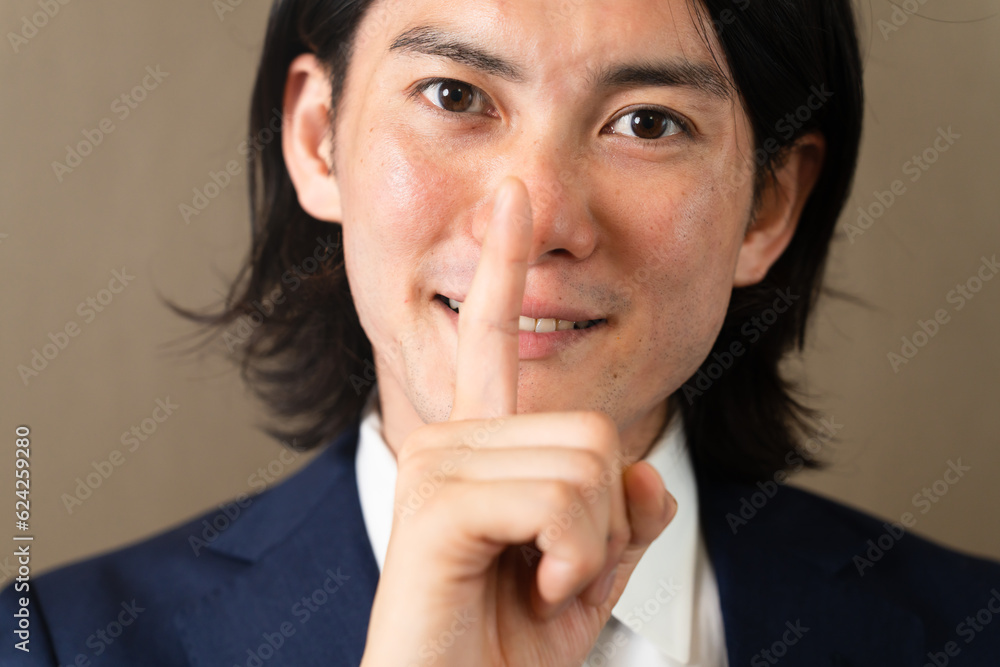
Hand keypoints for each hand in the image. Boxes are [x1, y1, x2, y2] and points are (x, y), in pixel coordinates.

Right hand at [361, 176, 675, 666]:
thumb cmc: (509, 648)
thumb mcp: (589, 570)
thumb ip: (621, 510)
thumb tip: (638, 469)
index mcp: (483, 447)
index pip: (497, 339)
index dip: (508, 266)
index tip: (512, 198)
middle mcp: (450, 439)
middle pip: (596, 430)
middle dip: (606, 520)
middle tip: (555, 573)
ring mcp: (436, 465)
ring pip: (586, 464)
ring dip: (589, 546)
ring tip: (537, 583)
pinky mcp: (434, 505)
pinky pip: (555, 499)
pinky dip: (570, 559)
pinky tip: (530, 588)